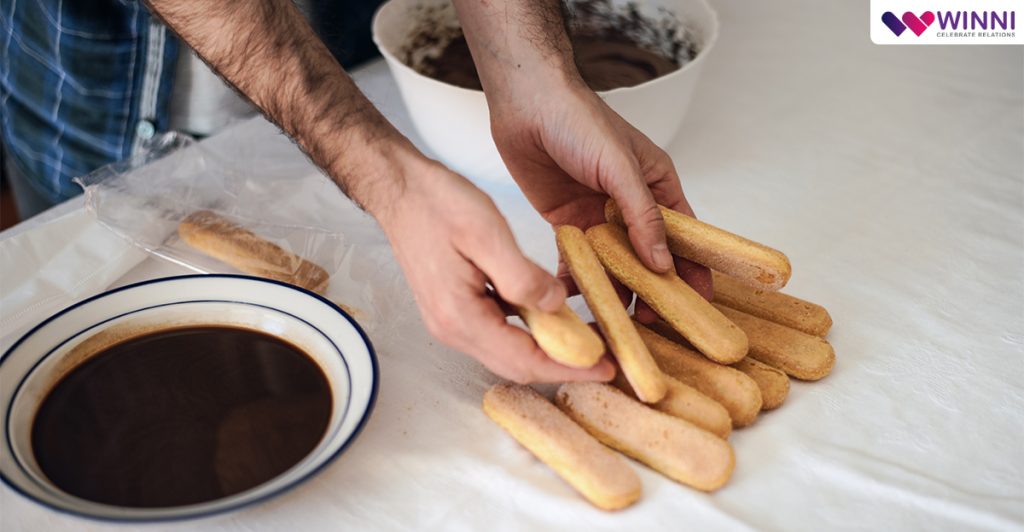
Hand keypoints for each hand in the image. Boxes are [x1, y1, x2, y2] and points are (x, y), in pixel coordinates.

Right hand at [374, 156, 614, 383]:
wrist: (399, 189)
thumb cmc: (437, 204)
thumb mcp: (486, 232)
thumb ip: (521, 276)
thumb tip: (555, 305)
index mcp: (460, 317)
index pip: (524, 359)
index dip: (570, 366)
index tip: (607, 365)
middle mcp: (453, 329)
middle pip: (517, 366)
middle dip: (564, 367)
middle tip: (606, 358)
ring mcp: (451, 322)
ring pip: (509, 352)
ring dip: (549, 351)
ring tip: (588, 340)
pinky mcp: (455, 309)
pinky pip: (500, 333)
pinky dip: (530, 332)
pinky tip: (553, 317)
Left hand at [488, 81, 712, 320]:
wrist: (526, 104)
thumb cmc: (579, 120)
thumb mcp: (620, 166)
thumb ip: (642, 214)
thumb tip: (663, 263)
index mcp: (657, 187)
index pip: (684, 236)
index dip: (692, 271)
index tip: (697, 305)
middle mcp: (630, 206)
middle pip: (648, 258)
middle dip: (652, 291)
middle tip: (650, 324)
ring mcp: (598, 216)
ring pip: (613, 264)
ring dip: (614, 289)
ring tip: (614, 319)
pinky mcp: (567, 222)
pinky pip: (576, 259)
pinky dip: (576, 279)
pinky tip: (575, 298)